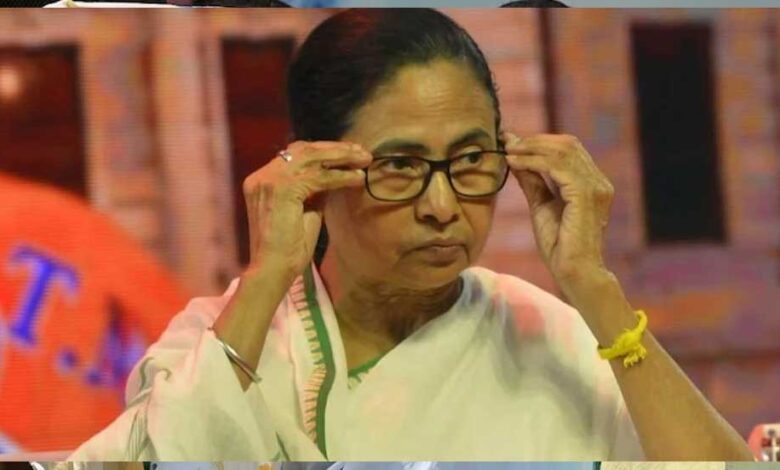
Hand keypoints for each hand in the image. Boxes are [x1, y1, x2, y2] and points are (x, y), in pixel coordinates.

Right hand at [242, 141, 370, 278]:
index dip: (323, 152)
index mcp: (262, 181)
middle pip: (303, 149)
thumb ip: (315, 193)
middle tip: (361, 152)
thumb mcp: (305, 213)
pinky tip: (357, 178)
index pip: (295, 155)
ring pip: (312, 157)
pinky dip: (340, 175)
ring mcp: (269, 180)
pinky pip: (318, 176)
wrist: (272, 270)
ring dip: (341, 156)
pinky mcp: (282, 188)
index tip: (349, 154)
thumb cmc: (288, 250)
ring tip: (364, 159)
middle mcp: (261, 176)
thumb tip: (335, 177)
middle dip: (336, 149)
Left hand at [501, 131, 614, 292]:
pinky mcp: (585, 194)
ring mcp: (595, 186)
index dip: (539, 142)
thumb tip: (516, 157)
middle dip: (534, 140)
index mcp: (592, 183)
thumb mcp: (541, 205)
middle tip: (507, 143)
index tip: (510, 143)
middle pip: (567, 144)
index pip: (568, 149)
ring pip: (562, 150)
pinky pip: (557, 166)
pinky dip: (533, 160)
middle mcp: (598, 181)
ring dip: (531, 148)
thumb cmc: (559, 245)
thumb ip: (533, 181)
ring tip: (508, 152)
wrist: (573, 270)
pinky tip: (515, 163)